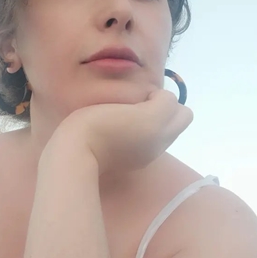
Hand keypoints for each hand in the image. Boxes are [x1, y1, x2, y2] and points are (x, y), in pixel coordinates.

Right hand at [51, 89, 192, 174]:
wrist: (74, 152)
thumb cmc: (106, 126)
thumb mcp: (148, 114)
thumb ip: (164, 105)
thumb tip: (158, 101)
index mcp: (162, 136)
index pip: (183, 113)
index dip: (164, 98)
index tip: (141, 98)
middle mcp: (155, 149)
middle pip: (172, 122)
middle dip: (159, 108)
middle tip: (134, 104)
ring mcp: (137, 156)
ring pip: (153, 130)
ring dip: (143, 118)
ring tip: (121, 114)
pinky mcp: (119, 159)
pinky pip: (136, 139)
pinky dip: (129, 130)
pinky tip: (112, 127)